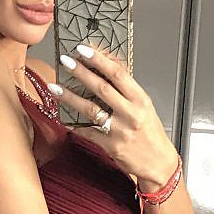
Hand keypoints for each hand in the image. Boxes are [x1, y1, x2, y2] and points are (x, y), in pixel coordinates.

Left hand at [51, 44, 178, 188]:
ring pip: (90, 109)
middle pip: (101, 88)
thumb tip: (106, 70)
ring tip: (55, 87)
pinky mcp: (110, 146)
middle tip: (65, 61)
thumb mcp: (145, 107)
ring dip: (70, 97)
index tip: (83, 50)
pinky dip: (73, 124)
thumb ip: (126, 91)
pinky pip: (87, 132)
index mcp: (140, 100)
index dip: (99, 60)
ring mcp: (119, 131)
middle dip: (81, 72)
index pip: (118, 73)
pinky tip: (62, 116)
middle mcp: (130, 114)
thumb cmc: (151, 134)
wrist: (158, 162)